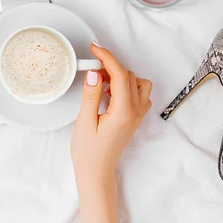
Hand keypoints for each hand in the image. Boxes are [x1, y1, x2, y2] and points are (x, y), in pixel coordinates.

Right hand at [71, 44, 151, 194]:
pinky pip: (138, 95)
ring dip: (121, 77)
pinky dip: (126, 87)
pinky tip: (110, 94)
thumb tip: (95, 73)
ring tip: (101, 83)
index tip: (94, 49)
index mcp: (123, 112)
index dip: (107, 58)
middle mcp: (135, 112)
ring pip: (138, 84)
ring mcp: (137, 116)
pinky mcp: (134, 119)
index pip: (120, 75)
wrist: (96, 173)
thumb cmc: (88, 153)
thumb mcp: (84, 122)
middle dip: (111, 67)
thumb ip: (91, 96)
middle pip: (130, 76)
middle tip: (92, 69)